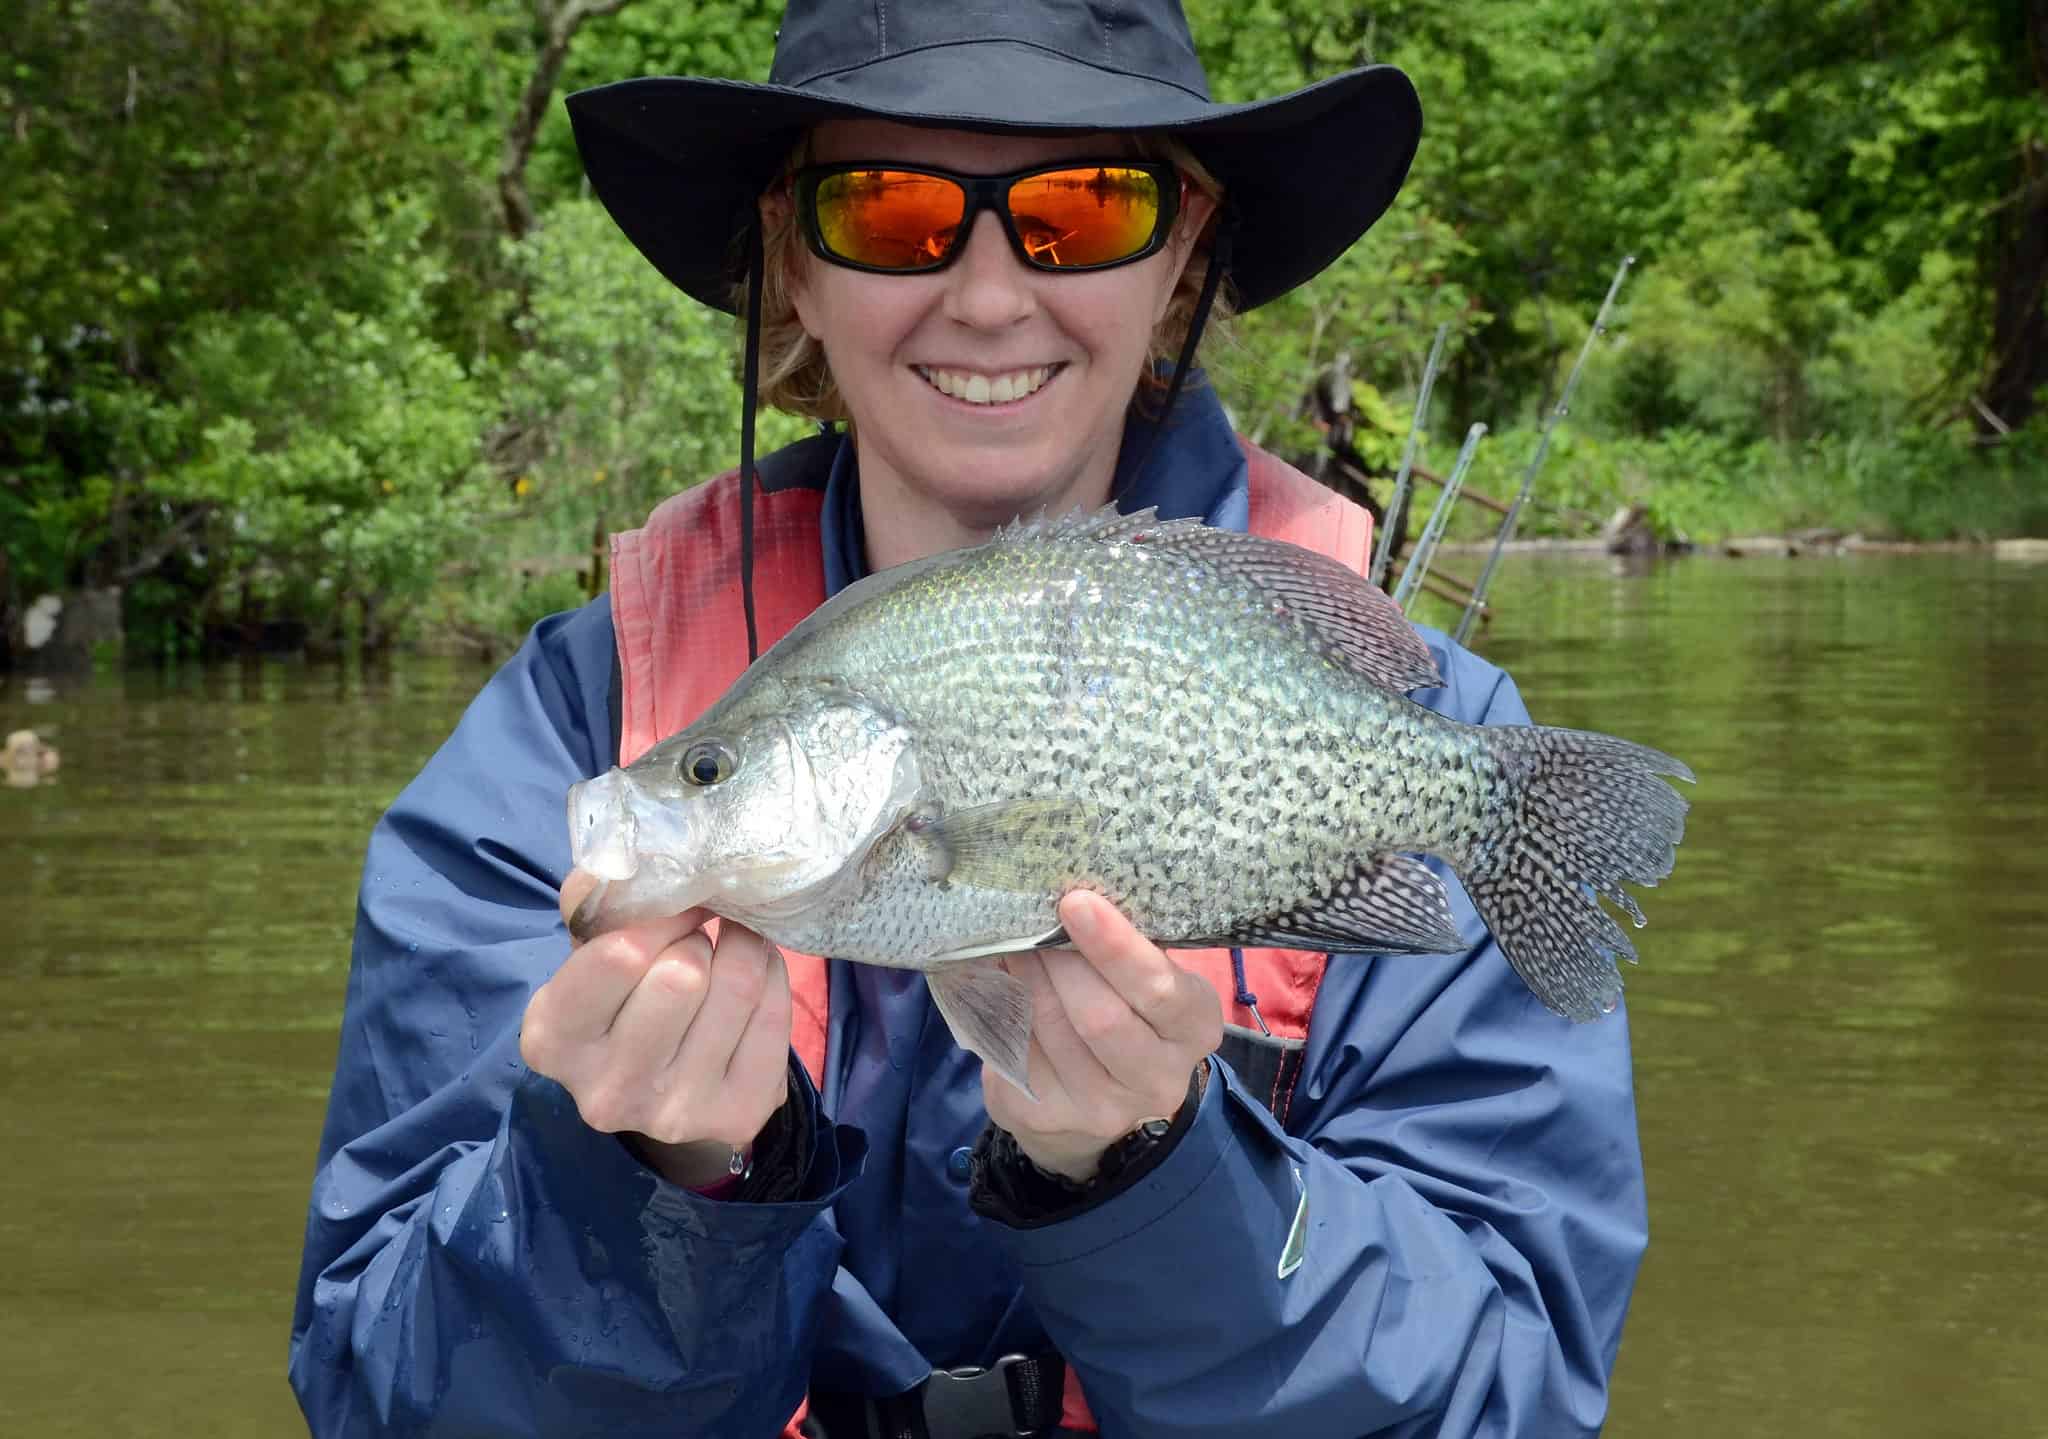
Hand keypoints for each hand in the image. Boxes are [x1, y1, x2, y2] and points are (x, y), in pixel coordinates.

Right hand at [520, 869, 792, 1187]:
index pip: (620, 954)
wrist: (660, 1085)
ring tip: (730, 947)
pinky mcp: (737, 1115)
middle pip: (684, 974)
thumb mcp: (588, 950)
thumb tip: (636, 858)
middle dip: (700, 937)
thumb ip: (599, 900)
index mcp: (553, 1038)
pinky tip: (755, 979)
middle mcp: (607, 1089)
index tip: (677, 903)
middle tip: (699, 934)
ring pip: (738, 987)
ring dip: (743, 948)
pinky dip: (774, 979)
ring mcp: (674, 1112)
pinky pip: (775, 1014)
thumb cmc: (620, 998)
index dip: (662, 914)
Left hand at [982, 890, 1222, 1181]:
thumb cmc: (1126, 1012)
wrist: (1096, 1102)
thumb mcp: (1146, 982)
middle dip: (1059, 961)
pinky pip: (1016, 1051)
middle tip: (1032, 920)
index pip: (1159, 989)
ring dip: (1026, 978)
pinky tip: (1001, 984)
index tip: (1075, 902)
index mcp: (1193, 1027)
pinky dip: (1003, 1008)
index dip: (1115, 947)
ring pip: (1052, 1030)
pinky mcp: (1048, 1117)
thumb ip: (1126, 947)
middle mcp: (1158, 1078)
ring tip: (1013, 944)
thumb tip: (1071, 892)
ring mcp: (1103, 1108)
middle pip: (1101, 1016)